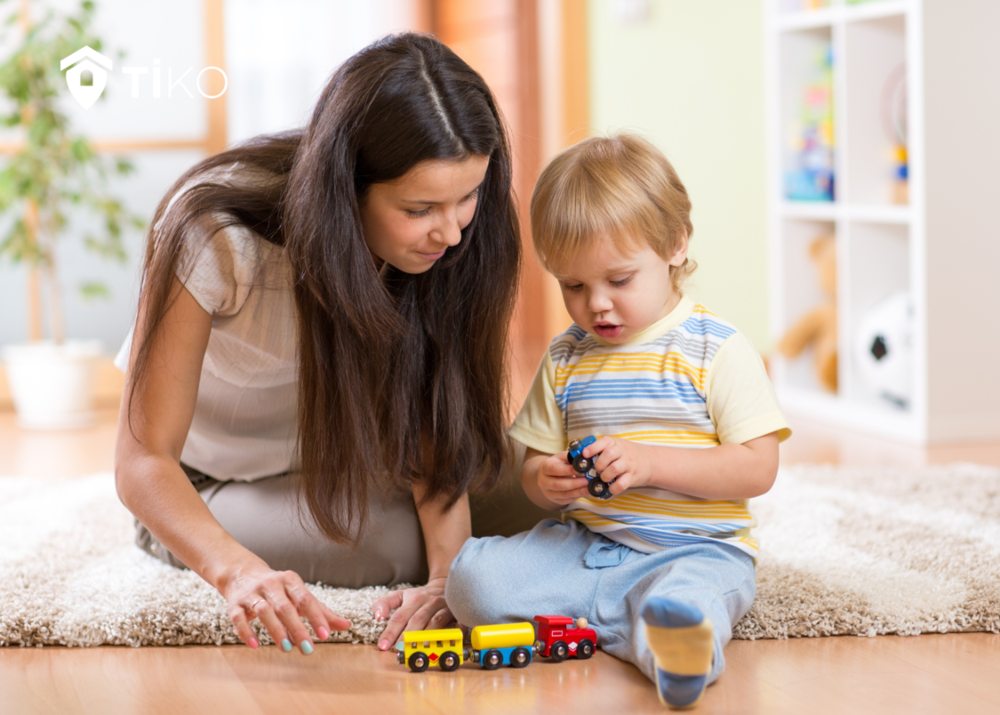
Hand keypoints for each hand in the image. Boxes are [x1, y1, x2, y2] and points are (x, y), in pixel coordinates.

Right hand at [222, 564, 350, 653]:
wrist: (242, 574)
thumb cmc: (278, 590)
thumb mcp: (299, 595)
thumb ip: (321, 611)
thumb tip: (346, 625)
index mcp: (290, 580)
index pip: (306, 599)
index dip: (316, 617)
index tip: (325, 635)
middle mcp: (271, 585)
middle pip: (285, 607)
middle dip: (297, 628)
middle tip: (308, 649)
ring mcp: (252, 594)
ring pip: (263, 611)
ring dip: (276, 630)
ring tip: (287, 648)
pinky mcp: (235, 605)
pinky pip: (238, 618)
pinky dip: (246, 632)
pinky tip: (255, 645)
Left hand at [371, 576, 453, 650]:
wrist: (446, 585)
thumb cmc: (420, 596)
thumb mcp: (401, 595)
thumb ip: (385, 603)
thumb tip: (376, 616)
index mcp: (414, 598)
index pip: (400, 616)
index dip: (391, 631)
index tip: (383, 645)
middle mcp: (430, 602)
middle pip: (417, 620)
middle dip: (407, 636)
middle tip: (399, 650)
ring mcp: (446, 608)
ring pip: (436, 621)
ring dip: (427, 636)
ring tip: (419, 649)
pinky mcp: (459, 614)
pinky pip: (457, 624)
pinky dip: (452, 632)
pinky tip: (446, 642)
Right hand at [536, 452, 589, 504]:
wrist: (549, 475)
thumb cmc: (559, 464)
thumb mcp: (563, 457)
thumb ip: (572, 457)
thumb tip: (585, 457)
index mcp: (545, 467)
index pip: (555, 469)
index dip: (568, 470)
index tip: (581, 470)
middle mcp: (544, 481)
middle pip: (558, 484)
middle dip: (574, 483)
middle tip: (587, 481)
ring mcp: (548, 492)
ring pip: (563, 494)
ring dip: (578, 491)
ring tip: (589, 488)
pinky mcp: (555, 500)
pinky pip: (567, 500)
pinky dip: (577, 496)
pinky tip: (586, 492)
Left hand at [587, 436, 651, 494]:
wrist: (650, 461)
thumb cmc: (626, 454)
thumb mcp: (615, 446)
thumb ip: (601, 449)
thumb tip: (581, 456)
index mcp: (615, 443)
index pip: (603, 442)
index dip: (592, 448)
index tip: (585, 455)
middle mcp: (622, 452)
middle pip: (608, 454)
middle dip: (599, 464)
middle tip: (596, 470)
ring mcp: (628, 464)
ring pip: (614, 468)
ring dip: (605, 475)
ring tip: (603, 478)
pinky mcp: (633, 477)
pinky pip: (622, 483)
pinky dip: (613, 488)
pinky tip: (610, 488)